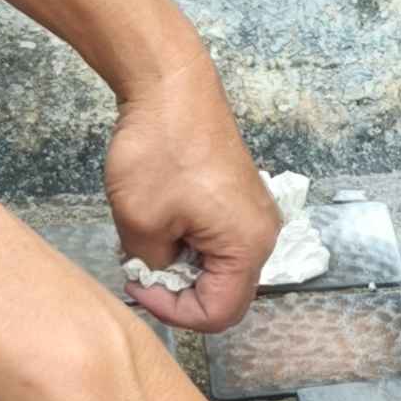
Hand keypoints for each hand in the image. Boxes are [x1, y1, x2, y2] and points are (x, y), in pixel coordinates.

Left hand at [105, 53, 279, 333]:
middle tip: (138, 267)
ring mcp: (254, 215)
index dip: (172, 312)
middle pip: (224, 293)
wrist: (172, 87)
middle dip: (177, 290)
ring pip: (219, 267)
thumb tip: (156, 275)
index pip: (218, 314)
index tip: (138, 284)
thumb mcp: (140, 222)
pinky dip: (188, 243)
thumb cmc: (161, 149)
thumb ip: (151, 266)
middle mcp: (263, 235)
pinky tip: (160, 220)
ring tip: (145, 239)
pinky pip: (218, 240)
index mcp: (248, 247)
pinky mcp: (240, 198)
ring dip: (180, 265)